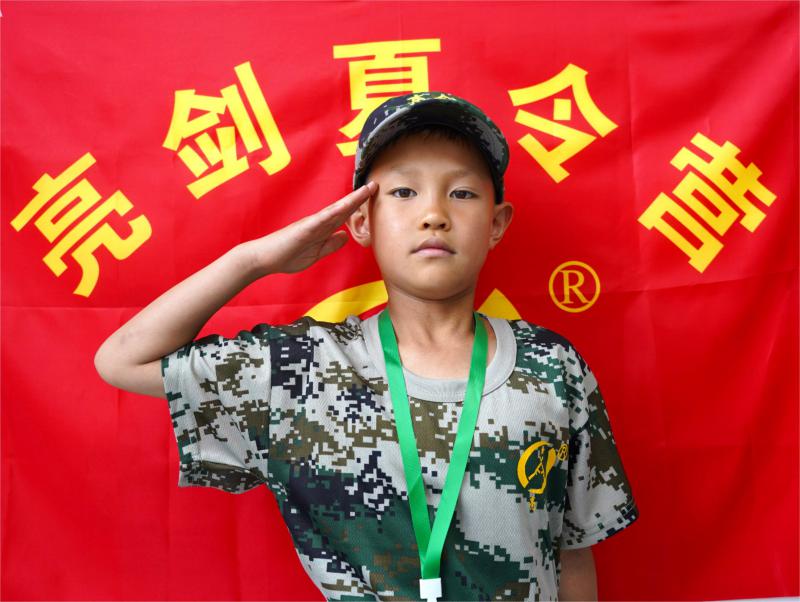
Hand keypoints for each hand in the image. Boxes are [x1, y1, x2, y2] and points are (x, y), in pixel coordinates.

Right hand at [242, 181, 376, 276]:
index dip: (359, 207)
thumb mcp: (316, 253)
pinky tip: (345, 206)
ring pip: (336, 210)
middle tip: (375, 185)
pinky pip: (321, 219)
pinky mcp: (304, 229)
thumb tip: (345, 235)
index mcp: (322, 229)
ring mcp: (312, 224)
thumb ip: (330, 244)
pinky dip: (334, 212)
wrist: (264, 258)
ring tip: (366, 189)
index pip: (344, 216)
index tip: (373, 198)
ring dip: (351, 200)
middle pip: (344, 208)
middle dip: (360, 198)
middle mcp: (319, 223)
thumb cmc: (286, 255)